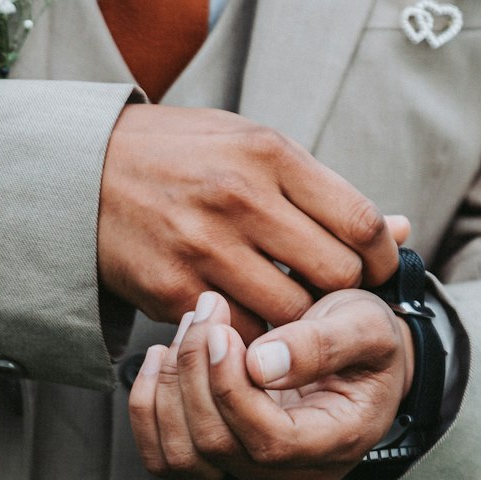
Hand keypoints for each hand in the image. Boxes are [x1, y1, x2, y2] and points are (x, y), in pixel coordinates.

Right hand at [98, 103, 408, 341]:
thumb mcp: (252, 146)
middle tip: (333, 292)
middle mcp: (239, 199)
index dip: (383, 255)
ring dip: (301, 319)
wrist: (80, 172)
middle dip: (345, 291)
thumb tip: (399, 229)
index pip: (360, 221)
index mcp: (268, 154)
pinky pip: (243, 333)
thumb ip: (322, 189)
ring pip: (293, 314)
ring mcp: (203, 248)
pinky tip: (247, 314)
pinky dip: (255, 333)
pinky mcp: (172, 291)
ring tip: (290, 305)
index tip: (377, 267)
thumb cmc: (181, 155)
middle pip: (335, 274)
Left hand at [128, 289, 414, 479]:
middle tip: (204, 312)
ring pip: (181, 459)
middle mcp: (293, 479)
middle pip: (215, 446)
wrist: (357, 356)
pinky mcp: (219, 469)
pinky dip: (149, 409)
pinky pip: (164, 458)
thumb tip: (261, 364)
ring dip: (168, 388)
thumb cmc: (365, 338)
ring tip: (186, 330)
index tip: (221, 330)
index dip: (230, 385)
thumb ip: (323, 344)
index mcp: (335, 445)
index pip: (267, 439)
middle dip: (195, 371)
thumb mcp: (366, 326)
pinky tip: (161, 360)